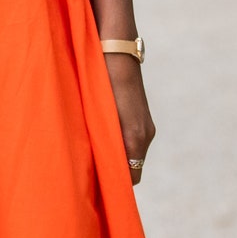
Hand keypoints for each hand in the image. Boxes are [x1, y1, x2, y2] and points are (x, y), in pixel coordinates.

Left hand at [104, 55, 154, 184]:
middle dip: (114, 173)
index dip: (115, 185)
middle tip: (90, 176)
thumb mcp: (97, 113)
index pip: (131, 177)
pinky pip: (132, 140)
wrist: (116, 49)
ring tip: (92, 156)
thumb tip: (97, 165)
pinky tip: (101, 137)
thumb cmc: (100, 79)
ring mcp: (146, 125)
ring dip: (116, 157)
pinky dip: (120, 144)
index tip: (97, 188)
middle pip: (132, 168)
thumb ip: (101, 140)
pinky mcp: (142, 116)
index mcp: (134, 137)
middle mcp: (145, 134)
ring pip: (132, 153)